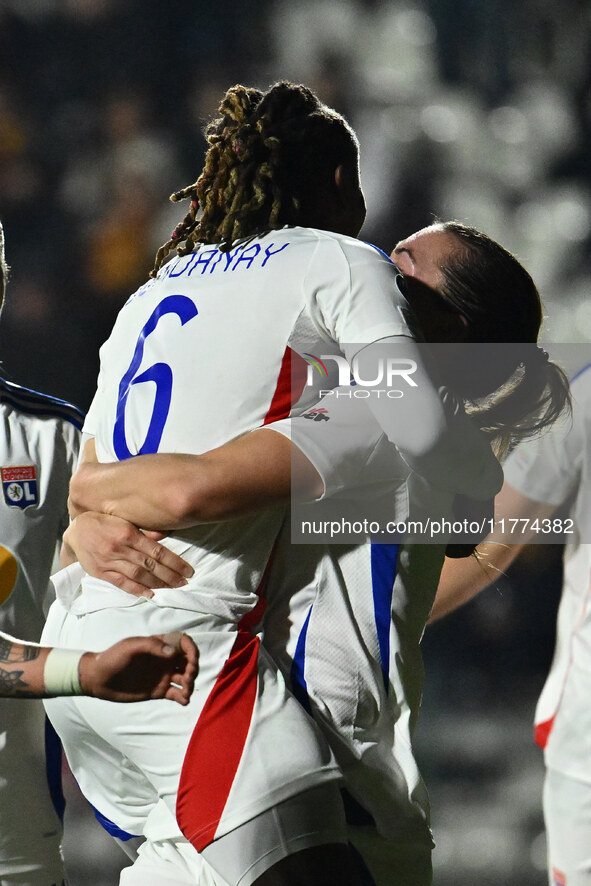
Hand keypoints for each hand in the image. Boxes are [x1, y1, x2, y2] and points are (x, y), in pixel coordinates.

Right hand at [63, 512, 193, 597]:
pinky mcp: (101, 572)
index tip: (188, 570)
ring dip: (157, 584)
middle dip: (170, 575)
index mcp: (129, 533)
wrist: (76, 532)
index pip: (157, 551)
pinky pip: (121, 583)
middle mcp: (120, 548)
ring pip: (138, 575)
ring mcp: (110, 561)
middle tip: (185, 583)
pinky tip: (149, 594)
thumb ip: (143, 531)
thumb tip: (163, 537)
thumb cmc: (104, 523)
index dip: (175, 562)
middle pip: (150, 565)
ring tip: (172, 589)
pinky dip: (136, 590)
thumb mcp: (124, 520)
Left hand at [78, 632, 197, 703]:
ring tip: (184, 692)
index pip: (184, 643)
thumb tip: (173, 652)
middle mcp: (165, 660)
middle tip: (186, 679)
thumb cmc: (113, 658)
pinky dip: (184, 697)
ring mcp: (163, 675)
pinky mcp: (159, 691)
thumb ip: (152, 646)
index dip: (192, 650)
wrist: (98, 679)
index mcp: (160, 645)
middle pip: (189, 661)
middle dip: (193, 669)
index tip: (192, 661)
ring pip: (186, 678)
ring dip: (190, 684)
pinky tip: (183, 701)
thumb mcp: (130, 647)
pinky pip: (177, 694)